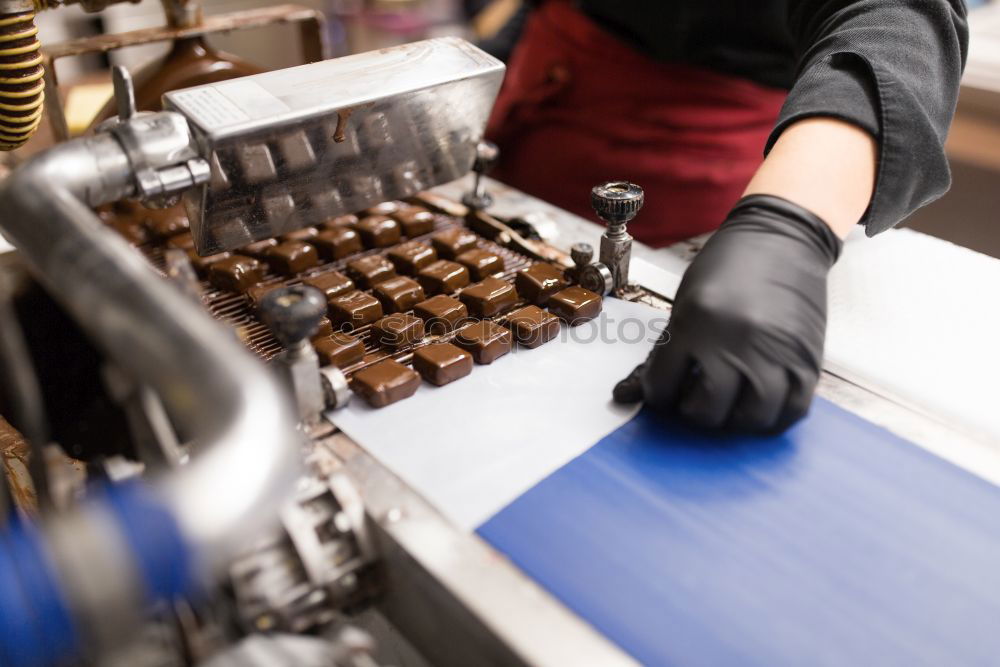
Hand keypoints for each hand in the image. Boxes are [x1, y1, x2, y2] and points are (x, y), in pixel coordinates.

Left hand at [614, 195, 842, 431]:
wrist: (782, 237)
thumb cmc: (729, 265)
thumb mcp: (685, 302)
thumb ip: (664, 350)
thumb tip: (628, 394)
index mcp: (696, 323)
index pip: (663, 386)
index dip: (658, 395)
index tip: (663, 391)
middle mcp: (735, 341)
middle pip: (708, 410)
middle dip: (694, 412)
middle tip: (694, 400)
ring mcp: (775, 353)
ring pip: (751, 418)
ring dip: (735, 422)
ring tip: (727, 406)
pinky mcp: (806, 359)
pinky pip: (792, 409)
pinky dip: (773, 418)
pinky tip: (758, 406)